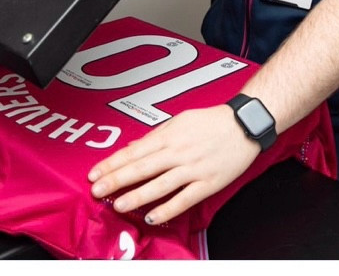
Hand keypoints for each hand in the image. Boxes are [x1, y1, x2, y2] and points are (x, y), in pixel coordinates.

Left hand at [87, 105, 260, 225]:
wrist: (243, 125)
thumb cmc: (210, 122)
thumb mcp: (178, 121)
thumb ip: (154, 137)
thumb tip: (133, 147)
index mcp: (168, 137)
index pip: (132, 152)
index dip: (111, 164)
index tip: (95, 173)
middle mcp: (177, 152)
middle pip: (141, 168)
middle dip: (116, 180)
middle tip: (97, 190)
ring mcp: (192, 169)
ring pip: (159, 185)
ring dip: (137, 196)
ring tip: (118, 204)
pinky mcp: (207, 183)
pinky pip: (184, 199)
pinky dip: (168, 209)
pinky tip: (153, 216)